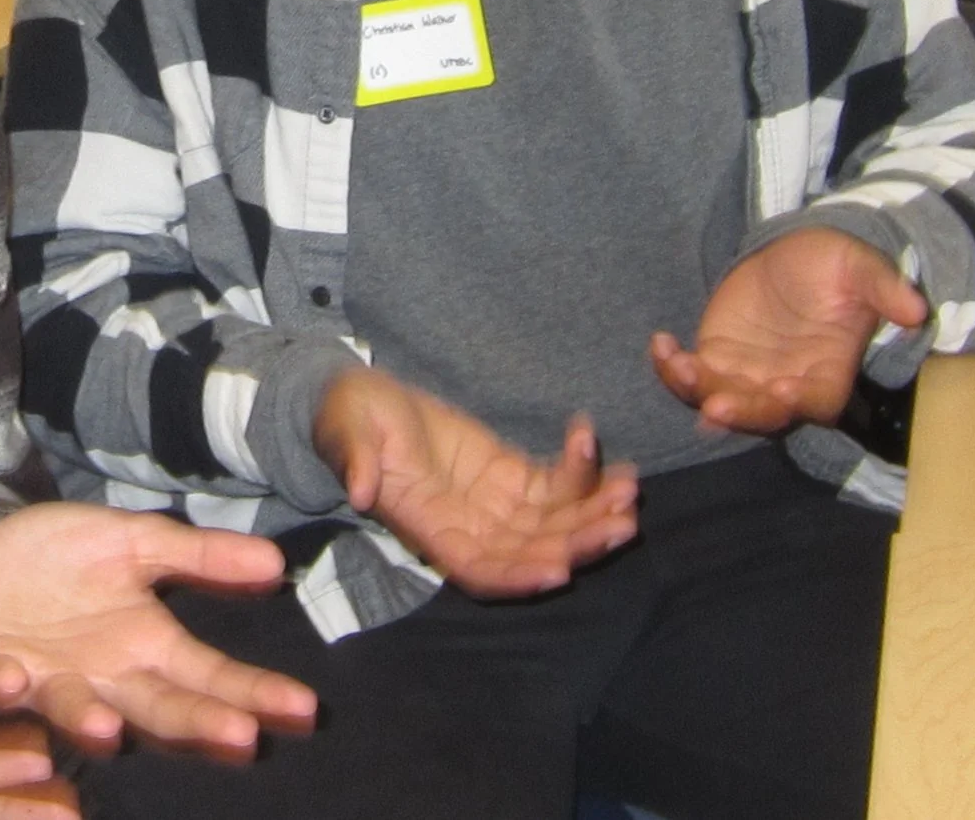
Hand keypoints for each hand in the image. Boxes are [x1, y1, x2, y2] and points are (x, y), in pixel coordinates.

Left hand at [0, 502, 316, 758]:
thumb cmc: (56, 558)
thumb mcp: (130, 540)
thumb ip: (196, 555)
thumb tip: (275, 562)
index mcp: (142, 642)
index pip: (209, 673)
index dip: (253, 691)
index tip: (301, 707)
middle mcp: (102, 676)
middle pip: (157, 707)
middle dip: (197, 724)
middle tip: (241, 738)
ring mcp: (46, 681)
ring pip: (74, 709)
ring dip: (89, 721)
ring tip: (109, 727)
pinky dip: (1, 688)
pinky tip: (11, 680)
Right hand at [311, 368, 637, 596]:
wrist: (362, 400)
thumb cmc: (346, 418)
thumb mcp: (345, 434)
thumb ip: (354, 462)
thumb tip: (360, 493)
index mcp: (429, 531)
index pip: (480, 570)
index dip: (519, 575)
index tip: (558, 570)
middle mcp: (470, 528)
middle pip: (533, 552)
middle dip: (578, 543)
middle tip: (621, 523)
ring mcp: (495, 504)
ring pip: (554, 523)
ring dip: (593, 512)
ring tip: (630, 489)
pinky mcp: (510, 474)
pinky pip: (554, 483)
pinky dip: (581, 472)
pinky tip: (598, 446)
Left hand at [650, 227, 928, 434]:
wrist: (798, 254)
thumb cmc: (837, 266)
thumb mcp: (862, 268)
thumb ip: (884, 289)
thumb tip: (917, 309)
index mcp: (827, 375)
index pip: (813, 404)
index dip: (797, 404)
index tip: (781, 391)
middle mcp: (785, 387)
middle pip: (760, 414)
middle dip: (739, 412)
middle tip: (715, 406)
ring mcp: (747, 376)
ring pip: (718, 399)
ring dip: (696, 391)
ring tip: (679, 365)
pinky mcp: (716, 358)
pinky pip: (690, 375)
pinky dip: (671, 368)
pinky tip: (661, 344)